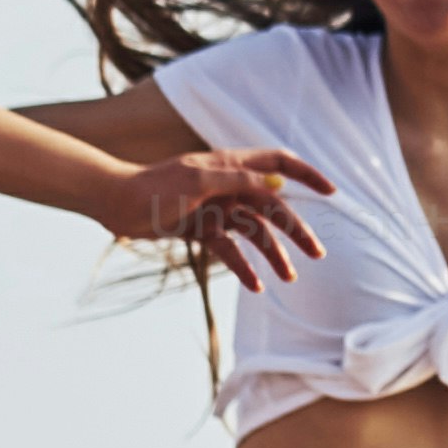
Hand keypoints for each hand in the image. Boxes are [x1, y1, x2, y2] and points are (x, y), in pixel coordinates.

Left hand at [101, 147, 331, 287]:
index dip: (307, 175)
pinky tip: (254, 285)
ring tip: (287, 277)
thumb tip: (274, 185)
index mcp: (232, 163)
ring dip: (272, 253)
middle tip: (317, 252)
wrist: (116, 203)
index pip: (280, 163)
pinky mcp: (203, 230)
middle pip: (273, 206)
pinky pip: (230, 250)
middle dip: (296, 229)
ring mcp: (217, 208)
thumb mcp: (197, 177)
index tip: (331, 192)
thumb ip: (237, 179)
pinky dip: (242, 266)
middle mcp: (229, 185)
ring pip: (255, 232)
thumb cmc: (154, 186)